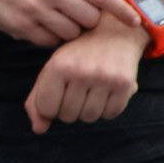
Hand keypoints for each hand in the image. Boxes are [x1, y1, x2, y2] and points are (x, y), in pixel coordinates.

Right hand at [0, 0, 136, 46]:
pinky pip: (52, 42)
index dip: (120, 9)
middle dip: (86, 21)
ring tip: (55, 20)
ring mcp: (35, 9)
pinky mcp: (23, 27)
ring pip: (72, 33)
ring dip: (69, 32)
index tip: (134, 20)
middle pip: (89, 18)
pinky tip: (41, 27)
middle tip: (74, 15)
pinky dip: (51, 38)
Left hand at [24, 12, 149, 132]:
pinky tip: (105, 92)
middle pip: (68, 116)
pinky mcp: (125, 85)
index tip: (57, 94)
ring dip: (88, 110)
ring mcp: (105, 79)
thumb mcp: (52, 69)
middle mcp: (81, 72)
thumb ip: (37, 99)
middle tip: (75, 91)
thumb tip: (38, 129)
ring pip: (89, 117)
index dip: (50, 106)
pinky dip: (107, 109)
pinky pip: (111, 114)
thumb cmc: (76, 55)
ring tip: (90, 91)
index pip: (46, 108)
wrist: (112, 33)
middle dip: (69, 109)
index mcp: (58, 66)